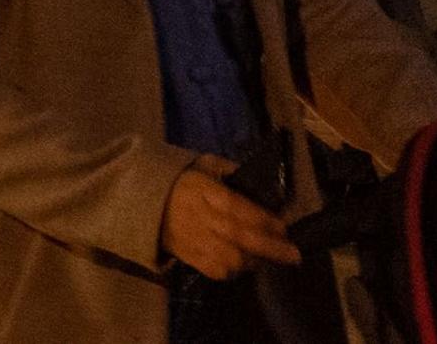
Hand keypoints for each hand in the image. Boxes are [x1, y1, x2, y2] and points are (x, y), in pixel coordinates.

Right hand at [159, 160, 297, 281]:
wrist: (142, 199)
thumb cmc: (180, 180)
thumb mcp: (203, 164)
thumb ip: (231, 171)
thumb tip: (262, 183)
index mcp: (202, 190)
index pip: (236, 207)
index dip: (263, 219)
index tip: (283, 226)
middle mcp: (198, 216)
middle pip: (238, 236)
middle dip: (271, 247)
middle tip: (294, 255)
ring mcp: (192, 238)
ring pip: (229, 258)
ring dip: (254, 261)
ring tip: (267, 258)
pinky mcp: (187, 256)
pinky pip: (216, 271)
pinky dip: (234, 271)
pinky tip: (243, 264)